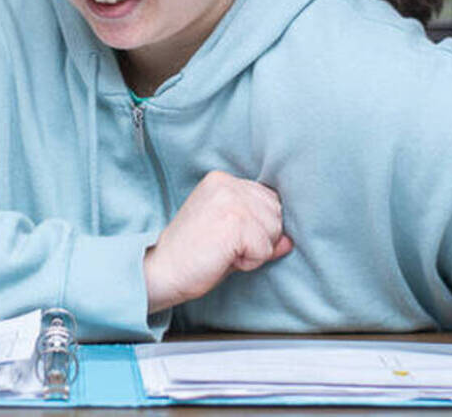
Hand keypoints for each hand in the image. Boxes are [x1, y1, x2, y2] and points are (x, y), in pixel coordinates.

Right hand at [143, 171, 293, 312]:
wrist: (161, 272)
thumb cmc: (192, 256)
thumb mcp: (230, 237)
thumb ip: (260, 232)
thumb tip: (290, 241)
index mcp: (222, 180)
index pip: (269, 200)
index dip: (257, 228)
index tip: (226, 237)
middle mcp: (227, 183)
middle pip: (276, 214)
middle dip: (259, 238)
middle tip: (224, 247)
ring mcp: (231, 200)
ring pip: (274, 231)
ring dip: (255, 251)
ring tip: (223, 252)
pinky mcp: (234, 221)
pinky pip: (265, 249)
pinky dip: (249, 262)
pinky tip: (223, 258)